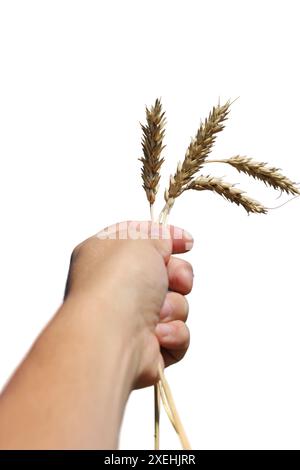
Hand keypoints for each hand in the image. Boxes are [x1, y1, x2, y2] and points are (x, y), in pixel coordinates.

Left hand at [65, 221, 193, 388]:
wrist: (110, 335)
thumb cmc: (117, 283)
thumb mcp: (139, 239)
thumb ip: (157, 235)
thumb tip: (167, 241)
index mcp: (104, 257)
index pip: (139, 241)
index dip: (165, 239)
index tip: (186, 243)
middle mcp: (115, 288)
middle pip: (165, 274)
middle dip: (179, 275)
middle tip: (177, 279)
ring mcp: (130, 319)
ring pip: (175, 305)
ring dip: (174, 306)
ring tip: (157, 312)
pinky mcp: (146, 348)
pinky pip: (177, 335)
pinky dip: (173, 333)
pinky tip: (157, 334)